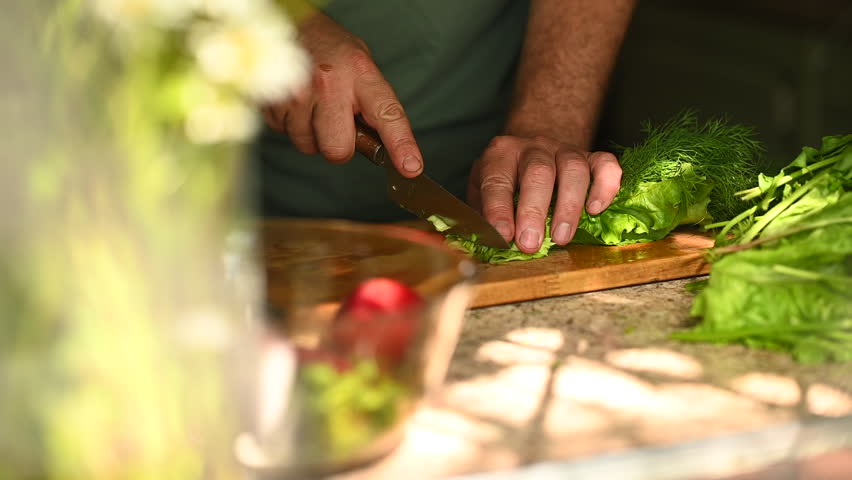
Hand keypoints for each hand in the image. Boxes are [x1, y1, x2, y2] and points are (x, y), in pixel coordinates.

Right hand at [260, 13, 422, 176]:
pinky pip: (286, 134)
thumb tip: (384, 147)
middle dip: (340, 145)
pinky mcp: (272, 101)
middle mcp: (329, 83)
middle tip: (339, 122)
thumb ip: (374, 107)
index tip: (410, 167)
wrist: (293, 26)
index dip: (401, 145)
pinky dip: (293, 125)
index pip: (387, 115)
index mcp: (360, 73)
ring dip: (313, 134)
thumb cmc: (333, 53)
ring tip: (315, 106)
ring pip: (309, 145)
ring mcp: (297, 93)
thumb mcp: (363, 70)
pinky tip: (298, 103)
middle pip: (338, 149)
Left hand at [467, 135, 621, 252]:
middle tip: (530, 244)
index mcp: (500, 154)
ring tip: (561, 238)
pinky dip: (605, 186)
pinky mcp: (591, 157)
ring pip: (573, 169)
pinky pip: (605, 165)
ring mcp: (564, 149)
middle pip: (538, 172)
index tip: (503, 236)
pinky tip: (596, 210)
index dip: (499, 209)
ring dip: (568, 206)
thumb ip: (482, 213)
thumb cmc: (506, 178)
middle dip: (534, 211)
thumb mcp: (482, 190)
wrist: (532, 149)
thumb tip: (485, 244)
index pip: (498, 180)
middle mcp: (533, 147)